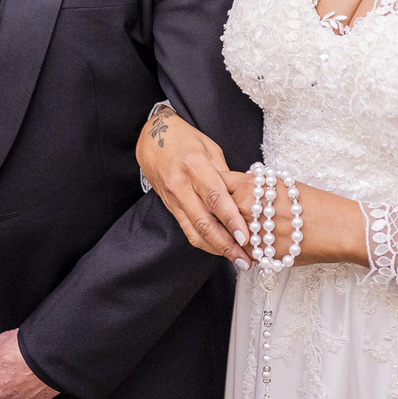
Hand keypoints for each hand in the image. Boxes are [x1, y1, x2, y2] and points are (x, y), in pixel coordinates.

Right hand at [137, 108, 250, 267]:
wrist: (151, 138)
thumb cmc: (185, 138)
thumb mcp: (210, 148)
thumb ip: (226, 174)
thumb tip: (245, 198)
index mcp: (194, 165)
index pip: (215, 198)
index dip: (231, 219)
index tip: (246, 237)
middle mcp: (181, 185)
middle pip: (204, 221)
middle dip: (226, 244)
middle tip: (245, 259)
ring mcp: (173, 198)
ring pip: (194, 231)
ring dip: (217, 249)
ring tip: (237, 260)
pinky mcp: (169, 207)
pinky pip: (187, 229)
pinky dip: (204, 242)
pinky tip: (220, 250)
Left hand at [223, 171, 367, 267]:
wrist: (337, 228)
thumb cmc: (315, 204)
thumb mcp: (283, 184)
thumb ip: (257, 186)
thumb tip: (241, 187)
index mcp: (250, 186)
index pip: (218, 184)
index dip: (216, 188)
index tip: (219, 192)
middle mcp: (246, 208)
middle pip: (216, 211)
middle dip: (220, 213)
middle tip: (229, 216)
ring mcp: (250, 232)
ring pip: (227, 235)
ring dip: (231, 235)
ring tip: (247, 233)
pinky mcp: (260, 255)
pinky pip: (244, 252)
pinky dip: (247, 250)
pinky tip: (262, 245)